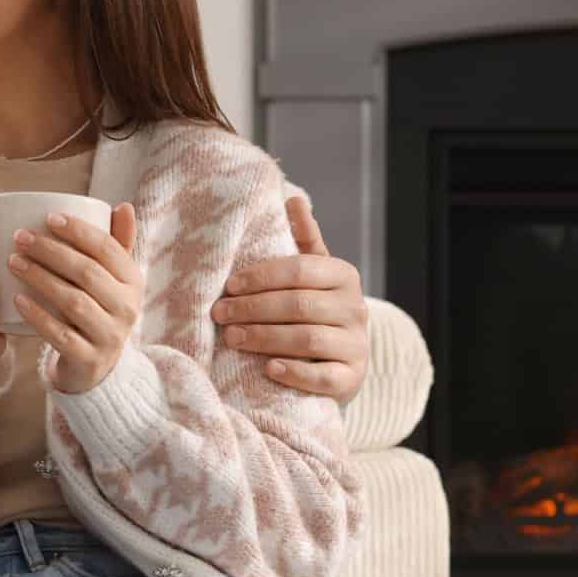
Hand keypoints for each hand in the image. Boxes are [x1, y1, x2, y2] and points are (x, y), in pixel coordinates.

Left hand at [13, 203, 142, 394]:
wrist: (96, 368)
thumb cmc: (99, 311)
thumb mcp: (113, 281)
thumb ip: (117, 245)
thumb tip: (123, 206)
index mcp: (133, 282)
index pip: (107, 249)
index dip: (78, 231)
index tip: (48, 218)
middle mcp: (127, 308)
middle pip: (87, 272)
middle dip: (51, 251)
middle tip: (20, 237)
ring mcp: (109, 336)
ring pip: (73, 301)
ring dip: (40, 278)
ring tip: (13, 262)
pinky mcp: (88, 359)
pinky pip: (60, 335)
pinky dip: (38, 315)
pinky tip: (17, 299)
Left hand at [210, 195, 368, 403]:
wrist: (339, 361)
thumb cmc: (314, 311)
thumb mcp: (312, 275)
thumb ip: (303, 241)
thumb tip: (293, 197)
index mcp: (344, 275)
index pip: (300, 270)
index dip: (261, 277)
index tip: (228, 285)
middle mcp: (356, 308)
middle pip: (300, 305)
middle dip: (254, 309)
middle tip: (220, 314)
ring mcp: (357, 345)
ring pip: (309, 339)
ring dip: (265, 338)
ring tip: (232, 338)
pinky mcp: (352, 378)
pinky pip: (324, 377)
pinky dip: (295, 373)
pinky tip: (269, 369)